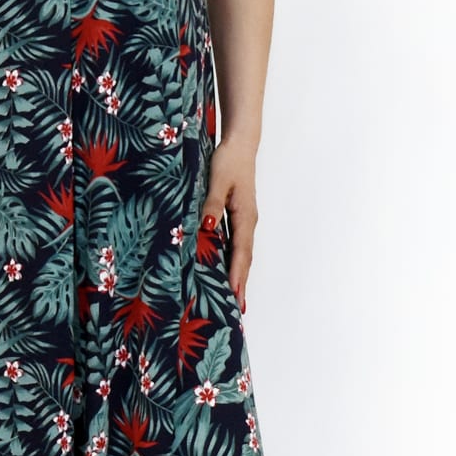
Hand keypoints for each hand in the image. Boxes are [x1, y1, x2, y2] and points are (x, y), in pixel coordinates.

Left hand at [199, 138, 258, 312]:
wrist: (240, 144)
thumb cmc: (228, 160)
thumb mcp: (217, 180)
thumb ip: (212, 205)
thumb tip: (208, 228)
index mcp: (245, 217)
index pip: (241, 252)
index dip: (237, 275)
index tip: (235, 296)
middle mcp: (247, 223)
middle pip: (244, 260)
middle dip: (241, 285)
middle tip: (239, 311)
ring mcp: (243, 222)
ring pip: (241, 255)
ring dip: (238, 277)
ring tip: (235, 300)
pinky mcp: (237, 218)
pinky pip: (235, 246)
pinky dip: (232, 263)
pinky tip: (224, 273)